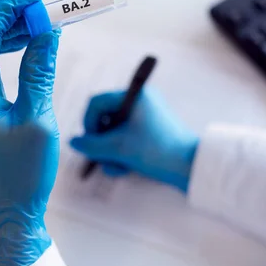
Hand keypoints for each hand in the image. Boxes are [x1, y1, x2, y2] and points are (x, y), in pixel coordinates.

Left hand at [0, 0, 59, 265]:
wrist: (5, 215)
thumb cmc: (19, 177)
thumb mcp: (37, 118)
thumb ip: (40, 69)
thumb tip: (47, 32)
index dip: (9, 8)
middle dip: (11, 18)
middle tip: (42, 6)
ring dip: (9, 35)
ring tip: (39, 24)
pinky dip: (5, 55)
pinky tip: (24, 48)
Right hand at [70, 87, 198, 191]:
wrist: (192, 168)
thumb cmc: (156, 150)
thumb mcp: (119, 148)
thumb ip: (91, 145)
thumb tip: (74, 142)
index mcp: (134, 96)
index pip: (97, 102)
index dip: (87, 122)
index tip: (90, 142)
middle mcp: (139, 103)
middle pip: (104, 119)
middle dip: (101, 143)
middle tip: (102, 158)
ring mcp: (145, 119)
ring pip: (113, 133)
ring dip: (110, 153)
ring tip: (117, 168)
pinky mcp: (150, 134)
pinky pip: (126, 140)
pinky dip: (121, 155)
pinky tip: (124, 170)